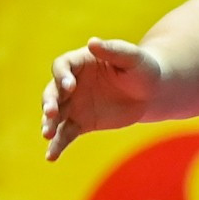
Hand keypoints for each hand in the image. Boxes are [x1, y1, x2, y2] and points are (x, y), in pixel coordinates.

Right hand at [41, 37, 163, 161]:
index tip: (70, 86)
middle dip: (49, 102)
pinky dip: (57, 145)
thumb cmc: (143, 68)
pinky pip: (65, 135)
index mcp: (81, 62)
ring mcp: (74, 104)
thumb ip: (113, 50)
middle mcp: (71, 83)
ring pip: (55, 115)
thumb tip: (92, 42)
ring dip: (48, 124)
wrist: (151, 92)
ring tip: (47, 135)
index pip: (62, 66)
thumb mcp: (133, 58)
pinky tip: (51, 157)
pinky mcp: (81, 123)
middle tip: (51, 113)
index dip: (62, 76)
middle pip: (52, 92)